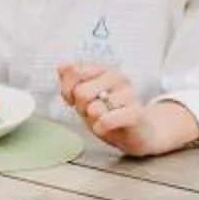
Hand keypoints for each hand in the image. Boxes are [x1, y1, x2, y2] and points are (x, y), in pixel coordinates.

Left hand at [56, 61, 198, 157]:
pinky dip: (101, 128)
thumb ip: (71, 81)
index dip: (67, 90)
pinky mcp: (136, 113)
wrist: (136, 133)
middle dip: (81, 108)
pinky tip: (108, 128)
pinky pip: (106, 120)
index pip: (73, 71)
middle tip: (93, 113)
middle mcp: (117, 77)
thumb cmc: (108, 114)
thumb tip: (62, 66)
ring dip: (93, 120)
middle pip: (81, 92)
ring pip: (94, 108)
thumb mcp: (83, 99)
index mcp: (103, 70)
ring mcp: (128, 94)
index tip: (74, 100)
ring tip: (104, 119)